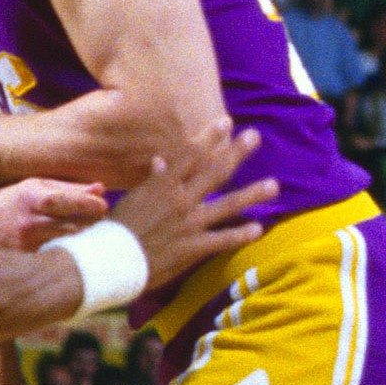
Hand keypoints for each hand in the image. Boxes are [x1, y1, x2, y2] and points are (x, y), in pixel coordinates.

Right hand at [0, 176, 110, 250]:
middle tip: (100, 217)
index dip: (84, 204)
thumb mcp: (36, 188)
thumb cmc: (14, 203)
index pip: (60, 201)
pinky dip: (71, 252)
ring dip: (85, 238)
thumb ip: (69, 189)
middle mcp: (27, 223)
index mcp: (29, 198)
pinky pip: (58, 257)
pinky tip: (76, 247)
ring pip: (67, 244)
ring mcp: (27, 245)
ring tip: (90, 229)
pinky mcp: (29, 263)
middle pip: (69, 225)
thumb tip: (100, 189)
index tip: (103, 205)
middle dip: (91, 222)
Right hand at [110, 125, 276, 290]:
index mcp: (162, 185)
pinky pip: (223, 240)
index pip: (190, 154)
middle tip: (255, 136)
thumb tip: (160, 160)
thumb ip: (151, 181)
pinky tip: (259, 228)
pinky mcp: (193, 248)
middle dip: (236, 152)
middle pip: (215, 172)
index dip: (209, 137)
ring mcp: (189, 224)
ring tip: (274, 185)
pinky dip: (241, 234)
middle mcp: (180, 200)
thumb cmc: (115, 230)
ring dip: (252, 194)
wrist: (111, 262)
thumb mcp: (132, 199)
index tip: (226, 122)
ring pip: (228, 205)